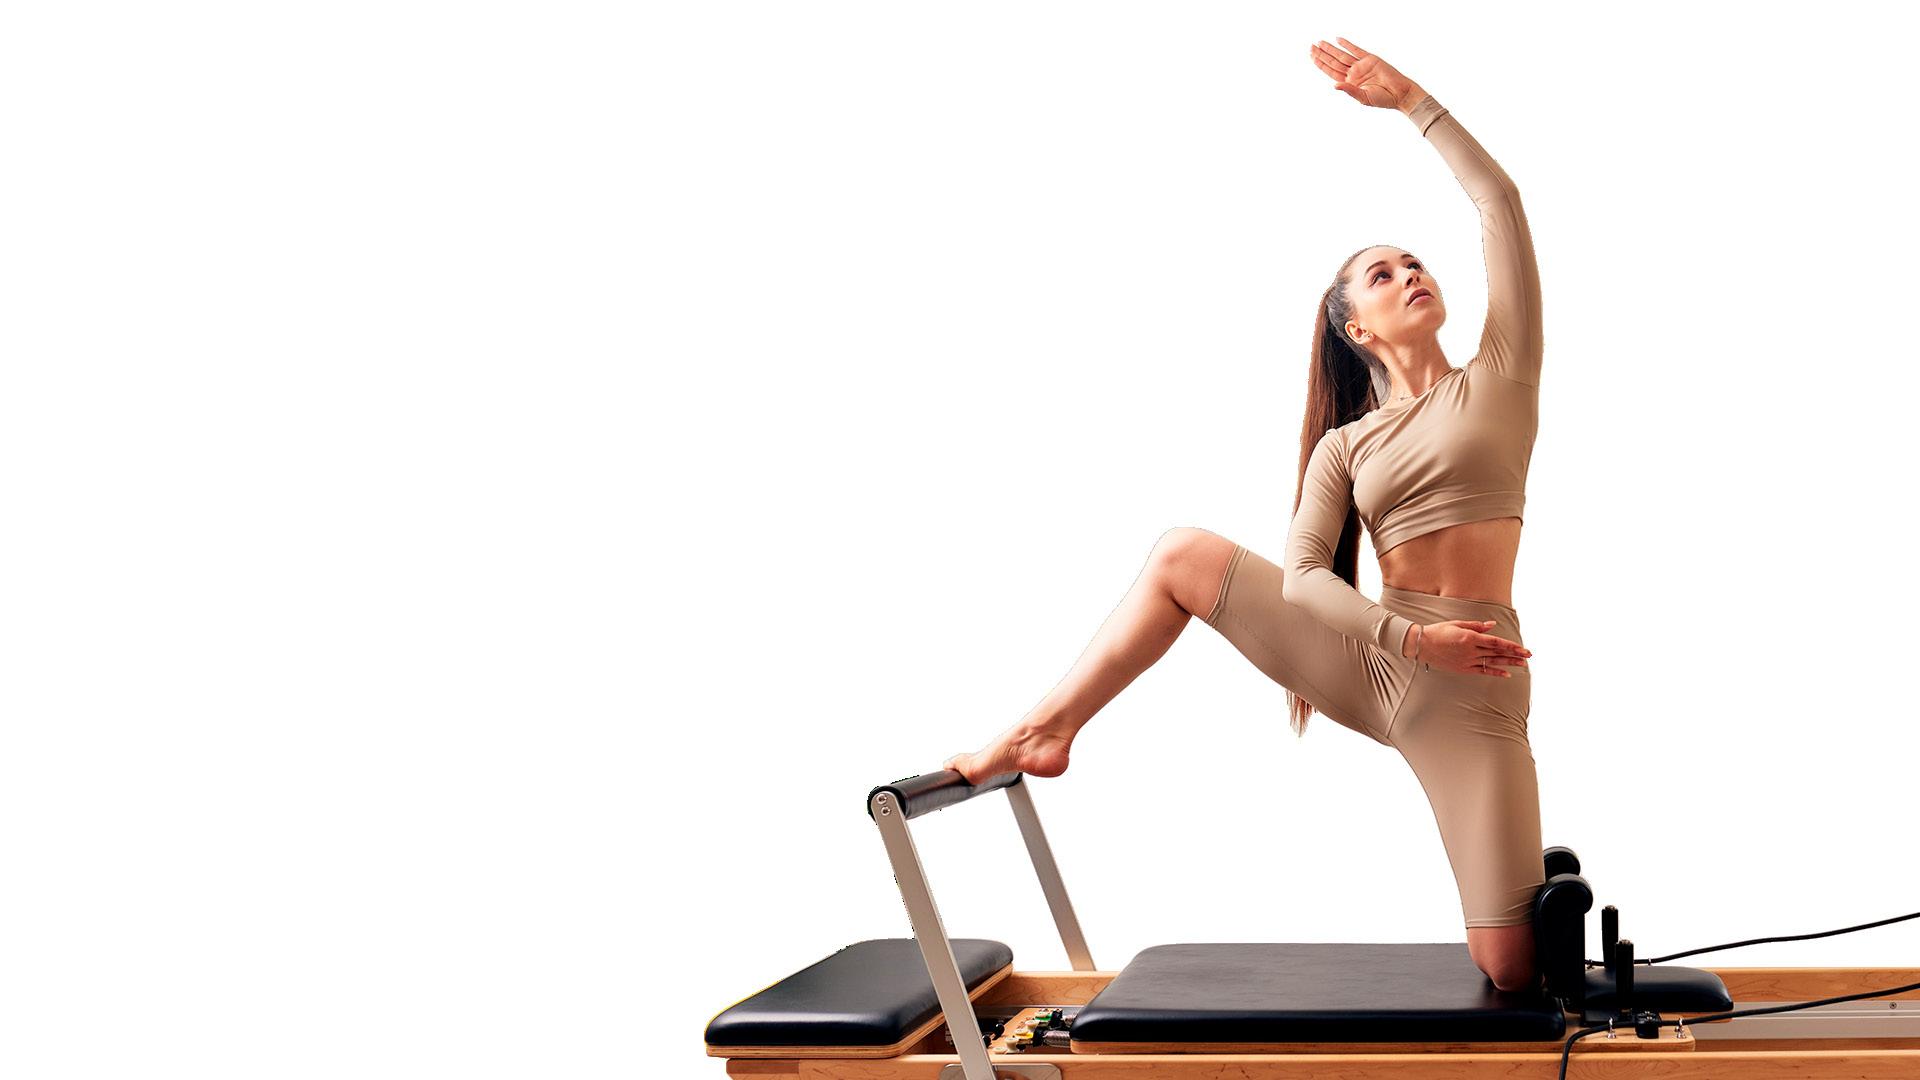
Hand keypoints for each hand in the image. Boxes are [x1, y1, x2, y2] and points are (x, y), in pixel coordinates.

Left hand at [1308, 37, 1422, 111]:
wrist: (1400, 93)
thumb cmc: (1383, 99)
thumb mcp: (1364, 97)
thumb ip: (1350, 90)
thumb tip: (1334, 85)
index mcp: (1350, 83)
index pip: (1331, 72)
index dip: (1321, 64)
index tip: (1312, 57)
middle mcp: (1354, 73)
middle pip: (1334, 62)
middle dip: (1322, 55)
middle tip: (1311, 47)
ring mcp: (1362, 65)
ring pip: (1342, 55)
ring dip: (1331, 49)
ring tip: (1320, 43)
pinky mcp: (1371, 59)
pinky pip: (1356, 50)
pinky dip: (1347, 44)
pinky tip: (1338, 40)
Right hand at [1415, 619, 1530, 677]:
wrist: (1421, 645)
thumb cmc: (1438, 631)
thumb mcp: (1457, 624)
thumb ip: (1477, 626)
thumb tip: (1493, 625)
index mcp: (1470, 637)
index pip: (1496, 642)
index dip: (1511, 646)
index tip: (1523, 648)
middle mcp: (1470, 651)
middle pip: (1497, 653)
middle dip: (1514, 654)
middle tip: (1528, 656)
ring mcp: (1467, 661)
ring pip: (1492, 662)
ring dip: (1508, 663)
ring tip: (1522, 664)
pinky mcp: (1463, 669)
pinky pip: (1482, 671)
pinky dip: (1495, 672)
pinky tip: (1506, 674)